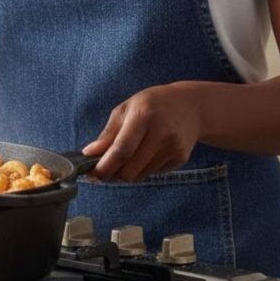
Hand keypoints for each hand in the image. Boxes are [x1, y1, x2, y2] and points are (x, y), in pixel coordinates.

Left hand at [82, 83, 203, 181]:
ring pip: (139, 175)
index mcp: (143, 116)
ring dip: (126, 172)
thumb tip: (88, 154)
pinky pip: (152, 173)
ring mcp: (173, 148)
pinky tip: (145, 152)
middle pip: (129, 170)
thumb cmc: (151, 105)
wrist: (191, 106)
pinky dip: (141, 169)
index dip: (104, 166)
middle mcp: (161, 133)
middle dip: (112, 174)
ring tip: (126, 157)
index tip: (91, 173)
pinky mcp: (180, 158)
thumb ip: (107, 134)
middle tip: (104, 168)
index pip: (121, 151)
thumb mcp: (126, 110)